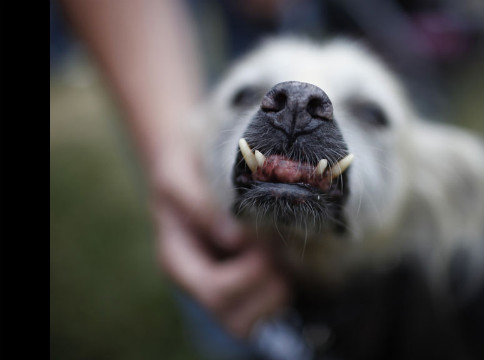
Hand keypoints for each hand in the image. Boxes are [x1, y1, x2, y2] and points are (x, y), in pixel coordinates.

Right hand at [150, 143, 289, 338]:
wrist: (188, 169)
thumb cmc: (182, 171)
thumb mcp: (180, 178)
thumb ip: (200, 204)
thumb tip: (236, 237)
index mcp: (178, 262)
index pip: (214, 291)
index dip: (247, 272)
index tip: (259, 238)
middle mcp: (197, 284)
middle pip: (234, 319)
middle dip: (265, 285)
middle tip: (275, 249)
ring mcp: (219, 290)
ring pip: (249, 324)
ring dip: (275, 293)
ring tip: (279, 255)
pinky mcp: (241, 287)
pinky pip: (263, 313)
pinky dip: (279, 292)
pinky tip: (282, 261)